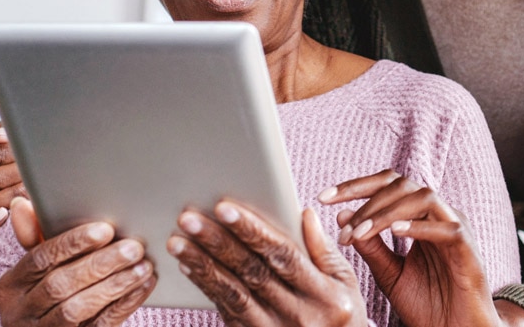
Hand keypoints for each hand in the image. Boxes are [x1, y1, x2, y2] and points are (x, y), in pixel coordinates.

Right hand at [0, 121, 26, 247]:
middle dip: (19, 176)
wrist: (25, 211)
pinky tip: (6, 215)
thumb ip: (7, 134)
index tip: (36, 155)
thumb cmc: (19, 174)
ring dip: (12, 198)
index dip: (18, 154)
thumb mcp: (14, 151)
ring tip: (33, 194)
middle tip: (42, 175)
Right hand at [0, 197, 155, 326]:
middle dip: (100, 264)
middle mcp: (20, 312)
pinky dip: (123, 305)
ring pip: (76, 310)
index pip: (39, 258)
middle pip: (59, 285)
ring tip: (143, 266)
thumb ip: (35, 237)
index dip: (72, 243)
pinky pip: (99, 326)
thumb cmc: (43, 292)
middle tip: (133, 247)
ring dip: (114, 285)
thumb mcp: (35, 269)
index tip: (105, 229)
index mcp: (11, 285)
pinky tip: (143, 286)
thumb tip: (21, 202)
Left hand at [167, 201, 368, 326]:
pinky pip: (226, 310)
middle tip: (189, 218)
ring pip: (232, 293)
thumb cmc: (341, 316)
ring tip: (178, 241)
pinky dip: (206, 286)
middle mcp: (297, 314)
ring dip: (202, 264)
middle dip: (218, 243)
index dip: (253, 231)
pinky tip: (189, 265)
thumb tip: (305, 214)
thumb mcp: (345, 283)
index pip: (283, 255)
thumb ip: (324, 249)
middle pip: (252, 272)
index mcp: (323, 295)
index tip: (225, 208)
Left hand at [321, 170, 523, 326]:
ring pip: (424, 198)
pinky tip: (396, 232)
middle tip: (341, 223)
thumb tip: (342, 215)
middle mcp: (440, 215)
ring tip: (360, 232)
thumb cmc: (428, 305)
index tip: (323, 197)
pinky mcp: (469, 250)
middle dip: (366, 199)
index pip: (388, 186)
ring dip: (387, 213)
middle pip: (403, 185)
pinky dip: (420, 227)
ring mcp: (457, 229)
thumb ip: (370, 247)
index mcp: (421, 217)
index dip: (355, 186)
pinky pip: (448, 229)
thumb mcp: (388, 274)